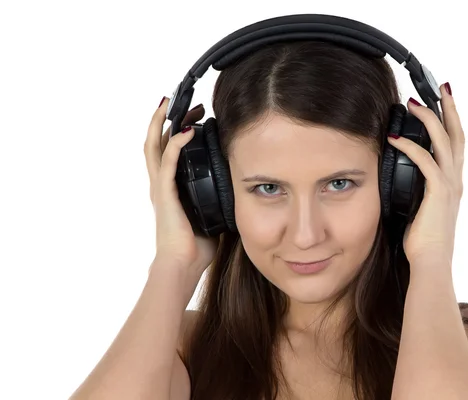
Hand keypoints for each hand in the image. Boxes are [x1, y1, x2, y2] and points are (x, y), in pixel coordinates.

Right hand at [144, 97, 218, 272]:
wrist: (182, 264)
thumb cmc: (197, 246)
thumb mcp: (211, 214)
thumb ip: (218, 198)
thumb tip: (239, 188)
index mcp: (169, 189)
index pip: (165, 152)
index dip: (172, 131)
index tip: (189, 117)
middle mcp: (160, 184)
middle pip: (154, 142)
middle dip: (166, 120)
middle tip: (182, 103)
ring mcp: (160, 187)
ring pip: (154, 146)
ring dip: (164, 123)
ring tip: (174, 104)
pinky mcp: (164, 193)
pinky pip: (168, 162)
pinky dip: (176, 144)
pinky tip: (188, 131)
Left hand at [387, 84, 463, 266]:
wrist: (431, 262)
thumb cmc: (423, 239)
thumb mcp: (420, 206)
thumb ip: (417, 188)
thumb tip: (399, 174)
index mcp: (452, 182)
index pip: (455, 143)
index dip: (452, 120)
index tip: (444, 101)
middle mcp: (455, 179)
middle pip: (457, 134)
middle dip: (450, 108)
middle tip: (442, 87)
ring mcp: (449, 185)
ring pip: (444, 141)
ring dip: (429, 119)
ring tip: (414, 104)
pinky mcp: (438, 193)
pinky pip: (426, 162)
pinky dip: (410, 147)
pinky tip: (395, 138)